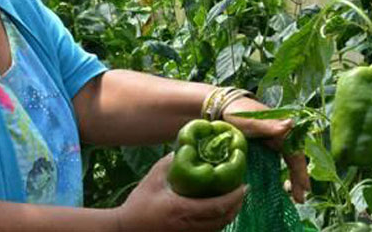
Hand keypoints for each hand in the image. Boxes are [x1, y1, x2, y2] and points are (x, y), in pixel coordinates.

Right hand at [116, 154, 247, 231]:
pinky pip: (210, 231)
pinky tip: (220, 211)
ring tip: (235, 199)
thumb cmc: (139, 203)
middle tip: (243, 190)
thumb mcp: (154, 178)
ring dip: (230, 213)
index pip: (217, 206)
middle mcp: (189, 226)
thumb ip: (170, 163)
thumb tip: (186, 148)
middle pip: (223, 219)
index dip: (234, 197)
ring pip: (218, 227)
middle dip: (237, 205)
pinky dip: (219, 221)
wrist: (126, 228)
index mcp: (182, 210)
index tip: (244, 186)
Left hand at [222, 97, 310, 202]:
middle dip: (299, 178)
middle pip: (294, 159)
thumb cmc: (236, 113)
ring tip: (294, 196)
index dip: (301, 172)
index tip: (305, 188)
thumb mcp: (250, 121)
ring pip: (288, 160)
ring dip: (292, 177)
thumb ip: (268, 126)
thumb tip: (290, 125)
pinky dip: (282, 172)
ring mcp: (273, 140)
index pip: (295, 153)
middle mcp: (281, 135)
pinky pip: (278, 160)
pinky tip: (281, 184)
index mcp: (281, 129)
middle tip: (300, 199)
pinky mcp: (265, 144)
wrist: (221, 106)